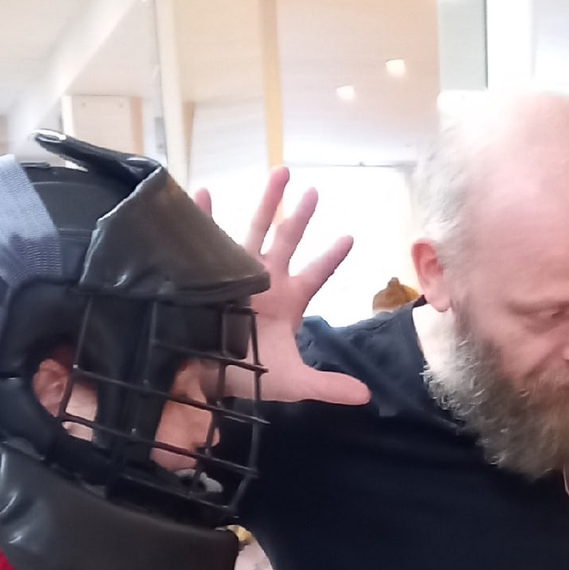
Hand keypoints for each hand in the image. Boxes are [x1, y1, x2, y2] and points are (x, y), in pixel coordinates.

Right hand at [194, 170, 370, 405]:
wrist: (206, 378)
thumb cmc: (250, 377)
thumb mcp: (293, 382)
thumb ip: (328, 386)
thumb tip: (365, 397)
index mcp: (288, 300)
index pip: (316, 273)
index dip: (331, 257)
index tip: (350, 237)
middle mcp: (265, 280)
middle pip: (287, 239)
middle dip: (299, 214)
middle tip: (313, 189)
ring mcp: (236, 273)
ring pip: (255, 229)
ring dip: (266, 202)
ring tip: (279, 172)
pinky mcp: (205, 273)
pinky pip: (205, 239)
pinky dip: (204, 215)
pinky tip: (203, 192)